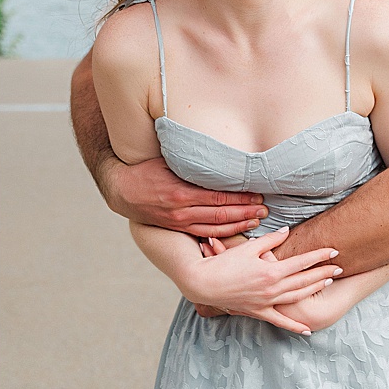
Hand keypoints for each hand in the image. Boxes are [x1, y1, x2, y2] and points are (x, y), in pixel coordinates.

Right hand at [105, 156, 267, 237]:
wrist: (122, 191)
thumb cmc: (147, 171)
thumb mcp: (169, 161)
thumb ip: (193, 162)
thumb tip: (220, 155)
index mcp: (181, 192)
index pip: (219, 197)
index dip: (241, 198)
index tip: (258, 194)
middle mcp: (181, 210)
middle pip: (221, 213)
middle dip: (246, 212)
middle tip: (266, 209)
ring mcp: (179, 221)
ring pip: (215, 226)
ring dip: (239, 224)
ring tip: (258, 220)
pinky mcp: (178, 227)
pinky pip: (204, 233)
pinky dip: (223, 233)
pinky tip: (238, 229)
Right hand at [182, 228, 341, 335]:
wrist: (201, 284)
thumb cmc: (223, 263)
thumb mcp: (248, 248)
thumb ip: (270, 240)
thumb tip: (288, 230)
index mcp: (271, 271)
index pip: (302, 262)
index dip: (320, 255)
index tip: (335, 250)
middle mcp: (271, 288)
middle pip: (305, 280)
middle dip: (324, 272)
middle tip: (341, 266)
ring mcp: (266, 302)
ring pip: (297, 297)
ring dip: (315, 289)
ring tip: (330, 282)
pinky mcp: (258, 312)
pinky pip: (279, 321)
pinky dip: (294, 327)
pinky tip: (308, 331)